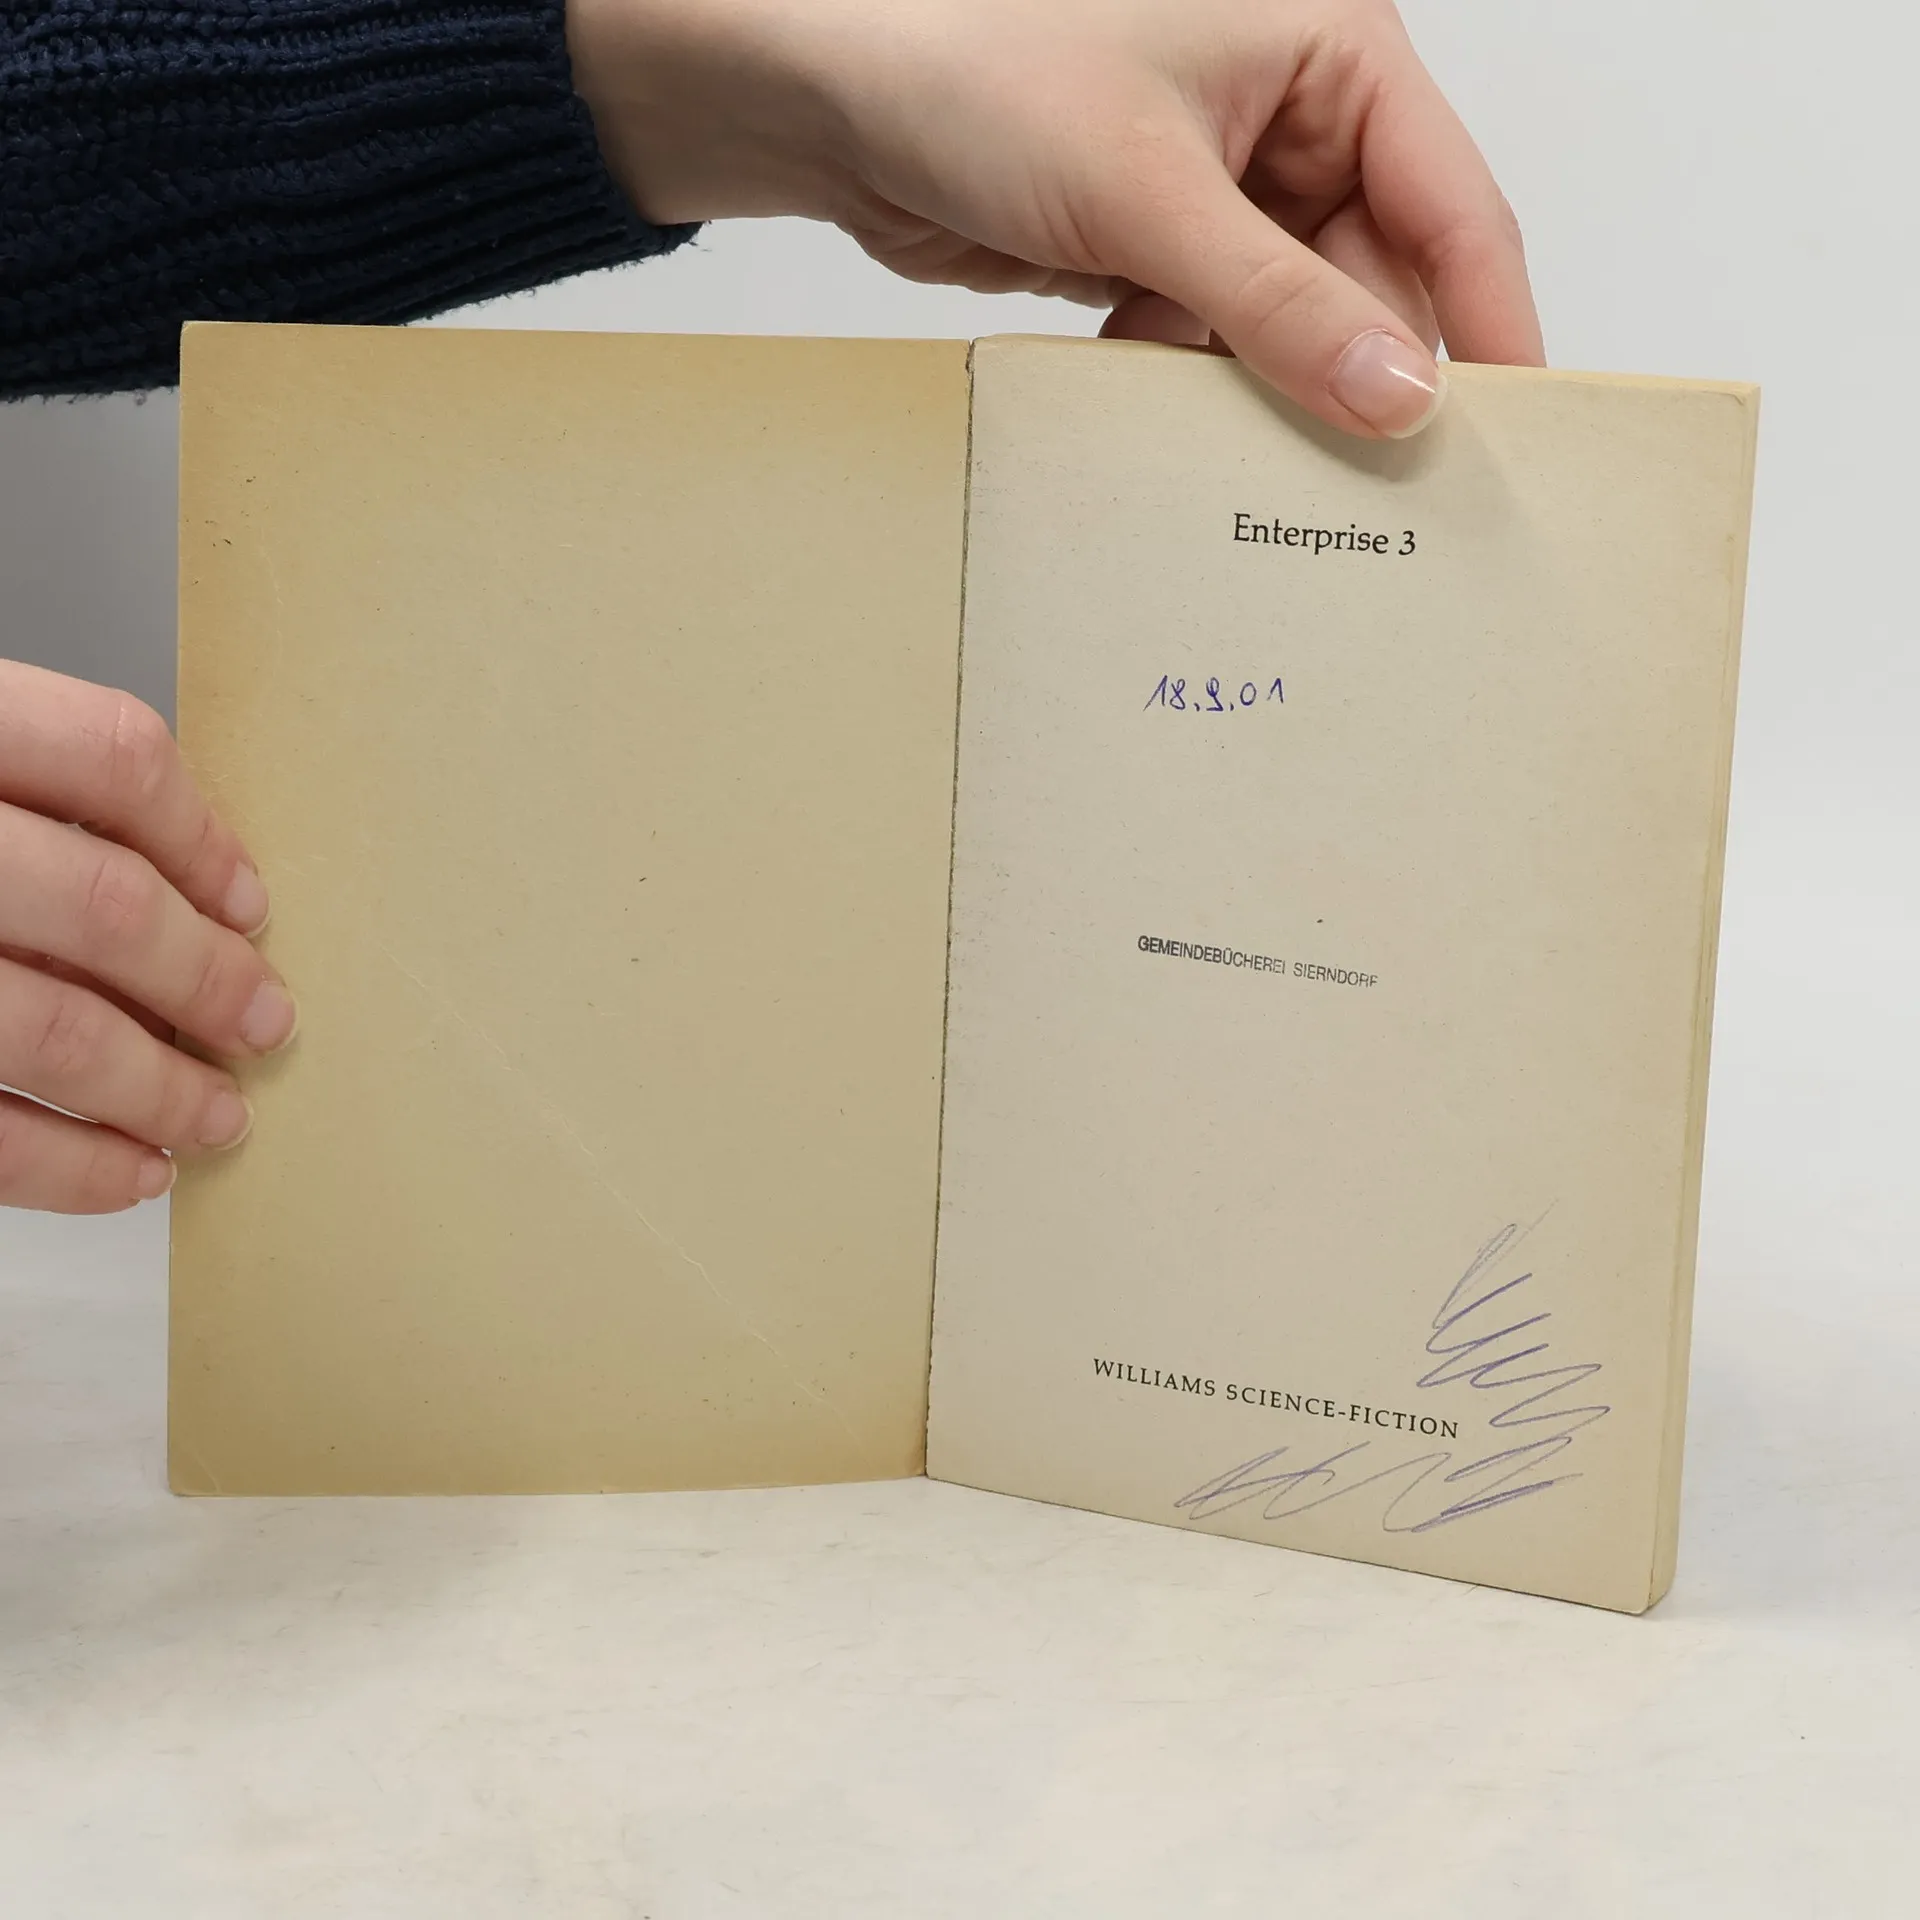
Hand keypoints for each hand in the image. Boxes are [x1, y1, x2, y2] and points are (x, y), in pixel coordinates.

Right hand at [0, 663, 295, 1212]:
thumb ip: (15, 788)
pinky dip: (73, 1168)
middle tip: (265, 1025)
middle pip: (103, 904)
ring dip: (160, 1089)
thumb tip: (188, 891)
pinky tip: (131, 1175)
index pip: (107, 753)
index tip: (250, 902)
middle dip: (206, 979)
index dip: (200, 835)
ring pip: (55, 1034)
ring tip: (216, 1118)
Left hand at [569, 0, 1542, 437]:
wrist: (833, 100)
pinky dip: (1199, 388)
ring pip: (1295, 323)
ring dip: (1271, 395)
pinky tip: (1169, 424)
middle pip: (1377, 278)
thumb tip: (1397, 399)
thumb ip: (1281, 305)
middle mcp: (1290, 120)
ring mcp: (1222, 192)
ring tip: (1262, 472)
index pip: (1452, 203)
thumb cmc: (979, 68)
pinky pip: (1218, 342)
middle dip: (1365, 378)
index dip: (1487, 321)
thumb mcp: (1150, 193)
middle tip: (1383, 500)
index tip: (1514, 430)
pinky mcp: (1158, 251)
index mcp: (1330, 55)